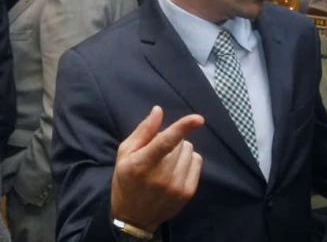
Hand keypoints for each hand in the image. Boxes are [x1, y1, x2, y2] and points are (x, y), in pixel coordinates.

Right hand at [111, 106, 204, 232]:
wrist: (134, 218)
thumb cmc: (127, 181)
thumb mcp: (125, 155)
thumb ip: (143, 131)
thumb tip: (158, 110)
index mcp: (142, 164)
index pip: (166, 142)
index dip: (183, 127)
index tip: (198, 119)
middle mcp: (162, 176)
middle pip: (180, 143)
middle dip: (171, 142)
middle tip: (158, 154)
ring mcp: (177, 186)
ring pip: (190, 151)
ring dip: (180, 152)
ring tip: (166, 163)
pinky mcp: (188, 192)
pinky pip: (197, 162)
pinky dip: (189, 161)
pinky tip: (175, 169)